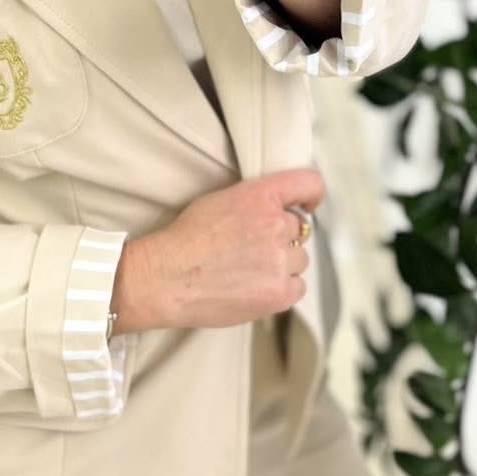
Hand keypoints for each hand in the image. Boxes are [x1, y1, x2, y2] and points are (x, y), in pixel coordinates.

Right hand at [110, 169, 326, 334]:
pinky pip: (298, 287)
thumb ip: (254, 202)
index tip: (307, 206)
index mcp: (260, 196)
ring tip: (247, 272)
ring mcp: (279, 260)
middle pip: (298, 230)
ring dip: (281, 265)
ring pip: (299, 260)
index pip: (308, 183)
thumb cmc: (183, 240)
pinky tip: (255, 288)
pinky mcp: (279, 292)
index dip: (311, 195)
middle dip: (280, 239)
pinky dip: (281, 289)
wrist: (165, 279)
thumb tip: (277, 211)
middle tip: (250, 251)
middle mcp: (275, 225)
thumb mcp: (218, 200)